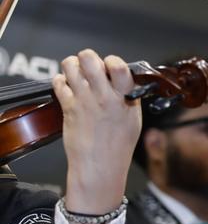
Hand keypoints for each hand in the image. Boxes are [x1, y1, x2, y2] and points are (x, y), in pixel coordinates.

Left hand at [57, 50, 141, 223]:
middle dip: (88, 58)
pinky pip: (58, 82)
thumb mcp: (133, 119)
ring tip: (77, 74)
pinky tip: (68, 88)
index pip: (119, 65)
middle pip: (89, 58)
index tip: (111, 67)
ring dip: (73, 66)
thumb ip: (129, 97)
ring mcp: (83, 100)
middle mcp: (103, 96)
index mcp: (124, 98)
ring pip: (70, 66)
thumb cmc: (118, 146)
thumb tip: (122, 80)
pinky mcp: (68, 107)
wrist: (100, 165)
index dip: (112, 61)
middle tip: (90, 67)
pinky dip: (61, 81)